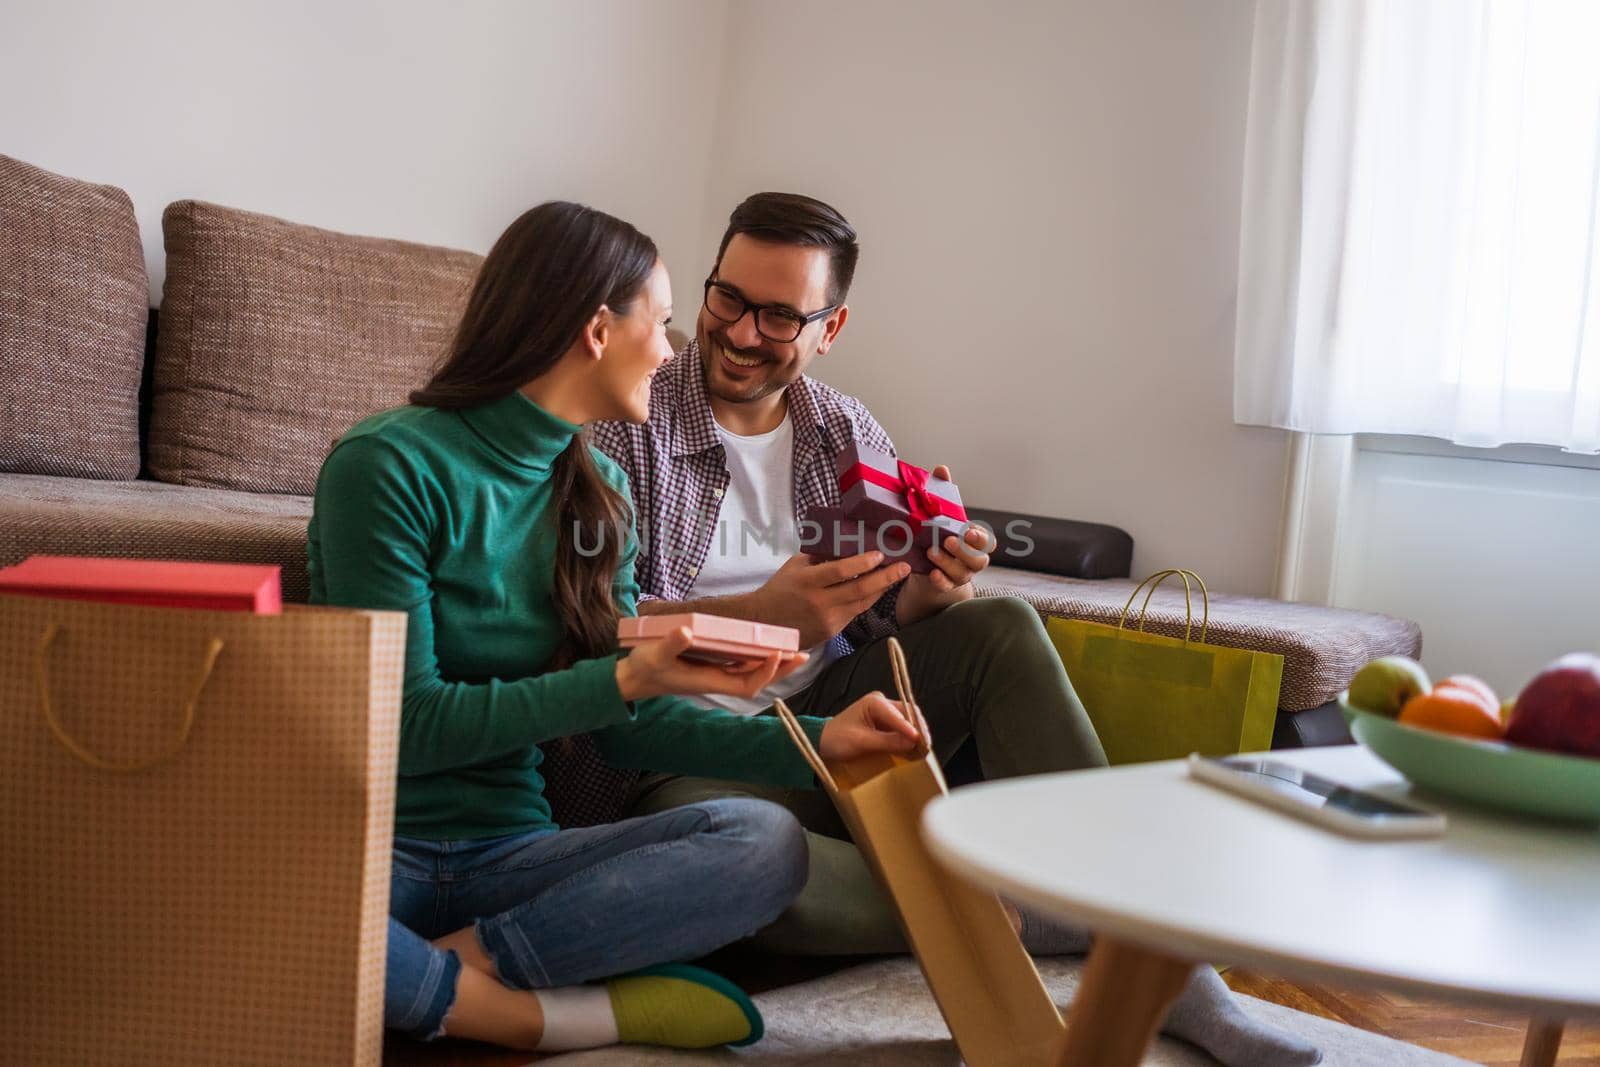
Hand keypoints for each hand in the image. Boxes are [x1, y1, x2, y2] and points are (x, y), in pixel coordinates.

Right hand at [615, 626, 808, 702]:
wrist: (634, 678)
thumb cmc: (645, 668)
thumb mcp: (655, 654)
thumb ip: (671, 643)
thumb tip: (687, 631)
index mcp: (710, 681)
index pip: (747, 683)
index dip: (765, 672)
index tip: (777, 654)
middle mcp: (718, 679)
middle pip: (758, 679)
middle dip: (781, 669)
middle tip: (803, 655)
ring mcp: (716, 673)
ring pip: (752, 671)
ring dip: (774, 662)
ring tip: (795, 650)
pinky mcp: (713, 665)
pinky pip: (742, 663)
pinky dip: (758, 656)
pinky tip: (768, 645)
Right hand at [753, 551, 910, 647]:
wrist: (765, 622)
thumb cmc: (781, 588)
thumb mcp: (796, 565)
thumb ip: (821, 555)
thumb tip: (848, 541)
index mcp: (808, 581)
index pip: (840, 571)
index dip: (862, 563)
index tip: (880, 554)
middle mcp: (819, 602)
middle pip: (859, 590)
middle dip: (886, 577)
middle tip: (904, 567)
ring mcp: (828, 620)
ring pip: (863, 603)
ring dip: (883, 588)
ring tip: (898, 575)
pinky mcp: (832, 632)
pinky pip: (856, 613)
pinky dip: (869, 599)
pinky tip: (879, 589)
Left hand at [818, 691, 928, 761]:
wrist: (823, 743)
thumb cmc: (837, 739)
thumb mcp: (861, 742)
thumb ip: (887, 741)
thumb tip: (912, 742)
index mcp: (874, 702)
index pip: (899, 714)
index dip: (911, 728)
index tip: (920, 741)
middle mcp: (882, 703)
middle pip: (909, 714)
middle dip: (919, 730)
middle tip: (926, 747)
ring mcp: (885, 712)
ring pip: (908, 721)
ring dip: (916, 734)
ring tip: (923, 749)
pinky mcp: (885, 723)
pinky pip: (902, 728)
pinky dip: (909, 738)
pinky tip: (914, 748)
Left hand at [918, 465, 991, 592]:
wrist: (925, 563)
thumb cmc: (939, 533)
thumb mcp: (942, 515)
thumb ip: (944, 493)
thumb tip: (942, 469)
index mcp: (975, 541)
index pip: (988, 541)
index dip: (980, 537)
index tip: (968, 530)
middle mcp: (972, 560)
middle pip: (979, 560)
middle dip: (964, 551)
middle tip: (947, 540)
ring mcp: (960, 574)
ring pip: (962, 574)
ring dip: (948, 563)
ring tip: (931, 552)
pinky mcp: (946, 585)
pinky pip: (947, 586)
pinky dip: (941, 580)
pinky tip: (931, 573)